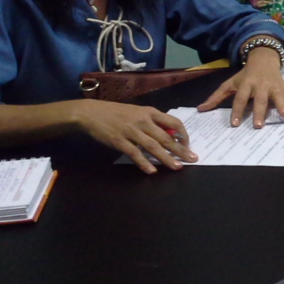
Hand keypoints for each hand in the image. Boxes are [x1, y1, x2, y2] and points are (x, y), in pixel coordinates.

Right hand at [72, 100, 196, 174]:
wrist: (90, 113)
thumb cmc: (116, 113)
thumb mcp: (137, 112)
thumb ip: (152, 122)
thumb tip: (169, 135)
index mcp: (150, 112)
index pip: (174, 122)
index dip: (183, 134)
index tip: (188, 144)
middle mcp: (143, 121)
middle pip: (166, 137)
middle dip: (181, 149)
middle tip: (192, 159)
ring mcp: (131, 131)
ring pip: (153, 146)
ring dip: (166, 158)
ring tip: (177, 167)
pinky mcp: (119, 141)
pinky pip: (135, 153)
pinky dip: (144, 163)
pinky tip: (152, 171)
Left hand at [197, 47, 283, 126]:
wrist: (263, 58)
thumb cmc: (245, 75)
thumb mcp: (230, 83)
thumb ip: (217, 97)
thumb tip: (201, 109)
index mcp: (246, 84)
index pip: (241, 98)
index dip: (238, 110)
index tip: (236, 124)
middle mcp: (260, 85)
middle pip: (260, 100)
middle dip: (260, 112)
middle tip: (259, 125)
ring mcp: (273, 86)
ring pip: (278, 97)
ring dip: (282, 106)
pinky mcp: (283, 88)